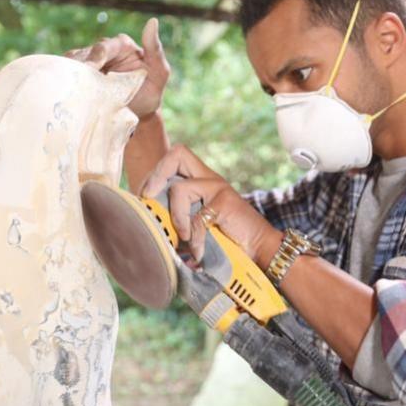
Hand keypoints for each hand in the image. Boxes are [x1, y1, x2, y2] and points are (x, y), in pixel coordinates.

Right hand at [64, 18, 170, 119]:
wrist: (138, 113)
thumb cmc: (151, 90)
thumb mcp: (160, 72)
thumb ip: (155, 49)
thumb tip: (153, 21)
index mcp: (120, 45)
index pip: (103, 47)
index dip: (95, 57)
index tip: (92, 69)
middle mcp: (102, 50)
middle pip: (83, 54)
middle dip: (79, 67)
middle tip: (76, 82)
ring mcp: (88, 64)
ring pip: (71, 64)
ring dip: (69, 76)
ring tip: (68, 88)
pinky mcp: (78, 78)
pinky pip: (67, 76)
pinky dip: (65, 83)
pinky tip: (64, 92)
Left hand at [142, 145, 281, 264]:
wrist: (260, 248)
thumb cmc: (227, 239)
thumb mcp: (199, 225)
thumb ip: (179, 219)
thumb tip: (150, 225)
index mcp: (202, 180)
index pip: (175, 158)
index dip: (156, 173)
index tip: (145, 196)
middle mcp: (211, 178)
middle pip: (178, 153)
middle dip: (156, 175)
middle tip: (148, 197)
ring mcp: (219, 189)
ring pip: (179, 189)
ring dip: (175, 217)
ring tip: (183, 237)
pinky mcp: (225, 203)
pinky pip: (197, 219)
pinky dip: (194, 239)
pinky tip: (198, 251)